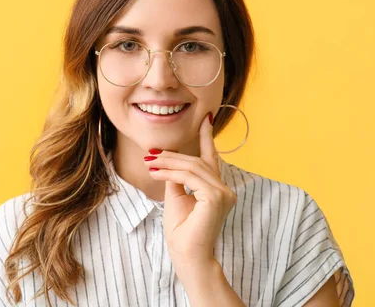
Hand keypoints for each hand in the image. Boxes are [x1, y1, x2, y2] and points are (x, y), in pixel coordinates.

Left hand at [142, 112, 237, 267]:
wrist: (187, 256)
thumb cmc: (182, 232)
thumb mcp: (177, 198)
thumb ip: (177, 179)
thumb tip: (169, 161)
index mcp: (217, 189)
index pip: (212, 159)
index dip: (207, 138)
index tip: (206, 119)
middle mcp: (225, 189)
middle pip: (198, 161)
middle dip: (173, 155)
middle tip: (151, 153)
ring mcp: (223, 193)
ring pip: (193, 167)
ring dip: (168, 163)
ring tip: (150, 162)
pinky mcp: (216, 197)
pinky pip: (190, 177)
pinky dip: (171, 172)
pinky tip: (156, 172)